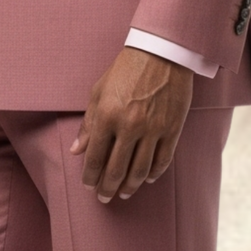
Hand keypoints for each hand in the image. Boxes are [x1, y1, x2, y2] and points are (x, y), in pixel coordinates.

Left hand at [70, 45, 193, 202]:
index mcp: (107, 116)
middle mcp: (130, 126)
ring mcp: (153, 129)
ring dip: (130, 186)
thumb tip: (77, 150)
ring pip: (140, 170)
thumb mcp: (99, 92)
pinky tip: (146, 179)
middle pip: (117, 169)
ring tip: (124, 193)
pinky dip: (154, 174)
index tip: (88, 184)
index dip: (90, 175)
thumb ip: (88, 124)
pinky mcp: (172, 129)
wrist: (161, 53)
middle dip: (108, 188)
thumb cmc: (126, 70)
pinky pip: (162, 160)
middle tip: (104, 198)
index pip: (95, 157)